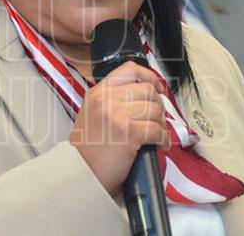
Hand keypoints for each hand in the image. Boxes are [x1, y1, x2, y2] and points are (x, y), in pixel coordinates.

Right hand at [69, 62, 169, 195]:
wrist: (80, 173)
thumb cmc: (88, 151)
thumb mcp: (92, 114)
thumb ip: (112, 101)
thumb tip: (142, 98)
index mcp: (98, 93)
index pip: (130, 70)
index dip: (149, 77)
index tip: (157, 88)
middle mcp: (107, 99)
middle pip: (147, 90)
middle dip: (158, 106)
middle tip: (157, 119)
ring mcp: (117, 114)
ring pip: (155, 109)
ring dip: (161, 124)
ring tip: (157, 134)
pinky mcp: (128, 132)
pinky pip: (157, 129)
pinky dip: (163, 138)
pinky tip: (159, 145)